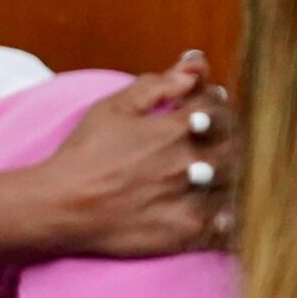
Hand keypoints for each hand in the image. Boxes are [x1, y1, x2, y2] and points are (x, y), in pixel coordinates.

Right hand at [0, 57, 235, 269]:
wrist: (62, 204)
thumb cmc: (84, 153)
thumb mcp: (112, 108)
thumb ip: (156, 85)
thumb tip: (194, 66)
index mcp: (174, 129)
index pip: (217, 107)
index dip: (213, 103)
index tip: (203, 108)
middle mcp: (190, 162)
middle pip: (234, 144)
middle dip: (224, 137)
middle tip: (207, 140)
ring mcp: (193, 198)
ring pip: (235, 182)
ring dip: (227, 173)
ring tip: (207, 172)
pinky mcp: (188, 231)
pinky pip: (226, 225)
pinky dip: (228, 216)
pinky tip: (216, 209)